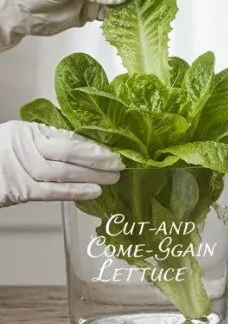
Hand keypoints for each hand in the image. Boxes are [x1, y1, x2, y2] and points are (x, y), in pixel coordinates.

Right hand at [0, 120, 122, 208]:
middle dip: (97, 159)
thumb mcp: (20, 137)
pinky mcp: (19, 191)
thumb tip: (82, 145)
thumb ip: (47, 139)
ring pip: (63, 173)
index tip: (113, 149)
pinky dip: (74, 192)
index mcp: (28, 131)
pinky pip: (52, 192)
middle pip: (68, 152)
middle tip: (119, 163)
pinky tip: (93, 192)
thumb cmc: (0, 153)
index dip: (92, 145)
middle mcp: (26, 147)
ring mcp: (22, 170)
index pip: (67, 137)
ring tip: (112, 178)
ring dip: (91, 176)